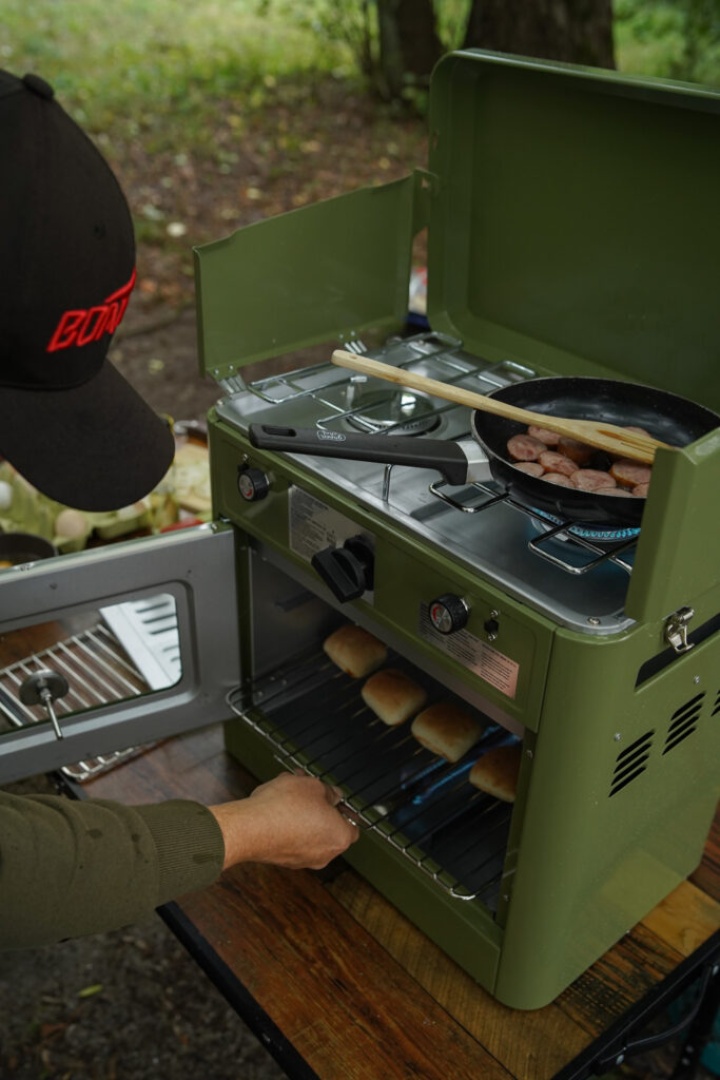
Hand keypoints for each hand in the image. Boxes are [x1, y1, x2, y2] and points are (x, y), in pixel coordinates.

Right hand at [209, 772, 359, 870]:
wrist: (251, 827)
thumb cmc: (285, 807)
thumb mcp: (314, 786)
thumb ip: (329, 791)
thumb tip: (333, 795)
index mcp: (339, 837)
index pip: (352, 825)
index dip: (344, 809)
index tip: (335, 798)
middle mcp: (324, 854)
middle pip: (328, 826)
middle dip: (319, 806)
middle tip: (309, 788)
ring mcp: (302, 859)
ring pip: (308, 831)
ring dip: (301, 812)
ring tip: (288, 790)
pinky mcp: (283, 859)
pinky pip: (292, 838)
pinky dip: (287, 823)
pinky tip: (276, 805)